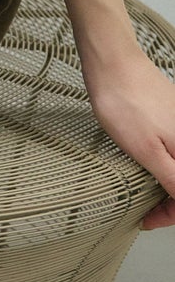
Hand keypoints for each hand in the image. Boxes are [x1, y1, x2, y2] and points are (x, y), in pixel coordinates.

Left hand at [81, 47, 174, 230]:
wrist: (113, 62)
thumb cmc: (125, 102)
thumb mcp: (148, 152)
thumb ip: (174, 180)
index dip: (170, 214)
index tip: (149, 219)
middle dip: (170, 201)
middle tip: (145, 211)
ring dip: (166, 184)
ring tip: (143, 192)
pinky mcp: (171, 116)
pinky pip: (174, 149)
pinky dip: (164, 163)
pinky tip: (146, 166)